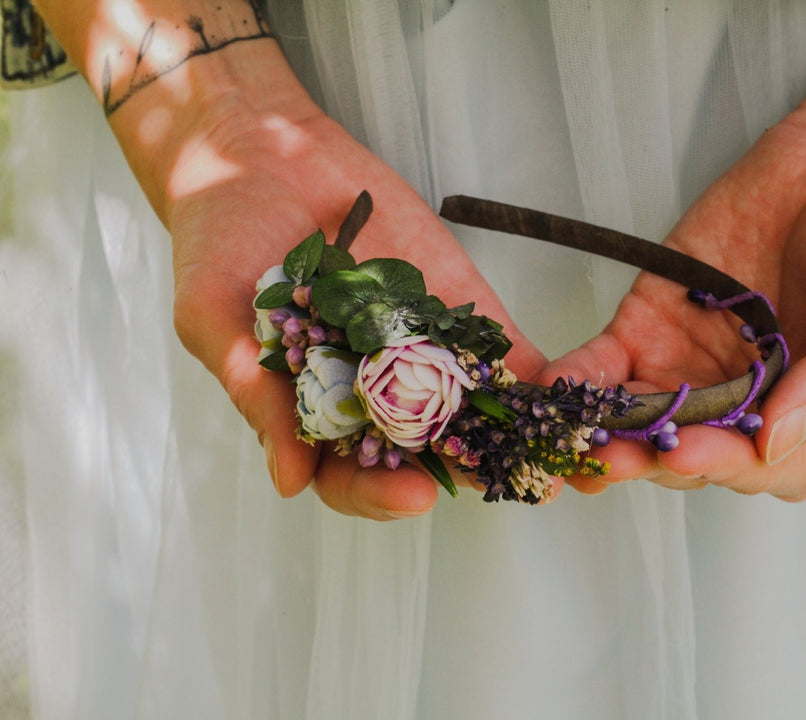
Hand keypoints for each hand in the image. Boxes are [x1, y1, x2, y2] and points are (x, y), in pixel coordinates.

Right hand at [167, 105, 547, 517]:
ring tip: (561, 457)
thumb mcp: (215, 318)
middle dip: (470, 472)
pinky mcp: (455, 307)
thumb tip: (290, 482)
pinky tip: (569, 393)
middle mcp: (371, 393)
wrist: (259, 151)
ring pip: (474, 414)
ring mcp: (418, 351)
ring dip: (520, 438)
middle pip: (424, 455)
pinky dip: (536, 377)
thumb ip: (255, 392)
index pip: (350, 476)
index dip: (381, 493)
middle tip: (512, 483)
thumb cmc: (217, 242)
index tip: (416, 493)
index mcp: (313, 412)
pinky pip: (500, 352)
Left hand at [549, 114, 805, 499]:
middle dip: (650, 459)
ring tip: (574, 435)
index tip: (689, 451)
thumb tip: (775, 441)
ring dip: (604, 436)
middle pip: (690, 456)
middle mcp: (743, 413)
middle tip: (613, 455)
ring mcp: (689, 377)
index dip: (723, 464)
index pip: (761, 467)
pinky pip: (605, 370)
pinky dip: (578, 382)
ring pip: (638, 426)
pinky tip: (554, 388)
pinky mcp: (647, 335)